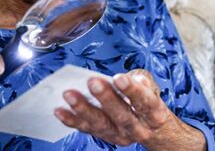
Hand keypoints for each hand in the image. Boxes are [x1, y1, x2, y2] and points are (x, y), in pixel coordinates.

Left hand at [55, 69, 204, 150]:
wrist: (152, 127)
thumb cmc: (147, 100)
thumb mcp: (150, 87)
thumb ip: (140, 82)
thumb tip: (127, 80)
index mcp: (154, 113)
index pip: (145, 102)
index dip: (132, 91)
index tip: (119, 78)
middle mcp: (138, 128)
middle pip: (121, 115)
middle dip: (106, 98)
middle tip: (92, 82)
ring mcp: (120, 135)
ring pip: (101, 124)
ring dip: (84, 109)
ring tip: (69, 94)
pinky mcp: (106, 137)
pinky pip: (88, 129)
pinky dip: (72, 120)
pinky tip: (59, 110)